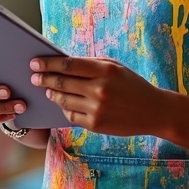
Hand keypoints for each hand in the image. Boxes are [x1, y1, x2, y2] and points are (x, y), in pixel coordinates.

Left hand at [29, 55, 163, 136]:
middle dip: (44, 79)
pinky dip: (64, 109)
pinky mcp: (96, 125)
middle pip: (62, 83)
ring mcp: (97, 108)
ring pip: (64, 100)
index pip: (68, 64)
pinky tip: (62, 104)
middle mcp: (100, 89)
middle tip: (33, 77)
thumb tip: (63, 63)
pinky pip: (71, 116)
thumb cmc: (132, 85)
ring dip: (52, 94)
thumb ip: (91, 64)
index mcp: (105, 70)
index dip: (49, 63)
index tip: (35, 63)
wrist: (154, 111)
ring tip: (47, 91)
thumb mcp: (116, 67)